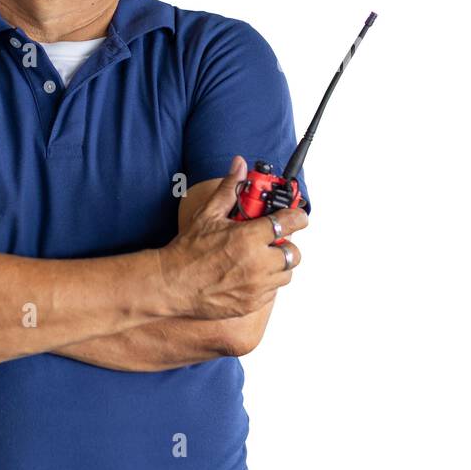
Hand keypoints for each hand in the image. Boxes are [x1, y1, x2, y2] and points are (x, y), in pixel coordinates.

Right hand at [157, 155, 308, 319]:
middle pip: (293, 252)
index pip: (289, 222)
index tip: (298, 216)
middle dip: (285, 244)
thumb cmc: (188, 251)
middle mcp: (258, 263)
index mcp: (249, 238)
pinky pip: (273, 292)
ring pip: (286, 274)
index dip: (297, 216)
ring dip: (278, 265)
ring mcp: (256, 287)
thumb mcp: (209, 214)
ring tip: (260, 258)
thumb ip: (230, 189)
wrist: (171, 285)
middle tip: (270, 240)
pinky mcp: (252, 303)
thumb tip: (239, 166)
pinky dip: (266, 283)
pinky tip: (250, 275)